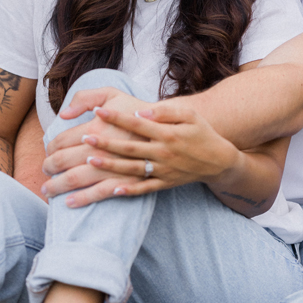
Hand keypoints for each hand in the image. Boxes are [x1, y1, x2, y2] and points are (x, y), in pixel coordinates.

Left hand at [41, 88, 154, 203]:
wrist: (183, 124)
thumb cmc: (140, 106)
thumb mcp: (113, 92)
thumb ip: (86, 98)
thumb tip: (63, 115)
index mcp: (103, 127)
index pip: (67, 139)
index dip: (51, 147)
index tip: (47, 150)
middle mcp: (112, 149)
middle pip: (72, 162)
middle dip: (52, 169)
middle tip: (44, 171)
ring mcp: (124, 166)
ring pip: (88, 182)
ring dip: (65, 188)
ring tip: (50, 192)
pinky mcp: (136, 179)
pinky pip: (114, 192)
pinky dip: (94, 197)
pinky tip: (76, 201)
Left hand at [42, 99, 239, 207]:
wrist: (218, 161)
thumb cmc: (201, 132)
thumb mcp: (189, 115)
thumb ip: (165, 111)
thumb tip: (141, 111)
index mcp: (167, 133)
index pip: (136, 123)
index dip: (116, 117)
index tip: (97, 111)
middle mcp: (163, 153)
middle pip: (128, 148)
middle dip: (105, 143)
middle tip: (84, 137)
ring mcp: (163, 170)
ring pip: (131, 169)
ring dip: (110, 165)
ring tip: (90, 160)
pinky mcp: (165, 184)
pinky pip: (144, 189)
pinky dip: (129, 191)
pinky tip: (112, 191)